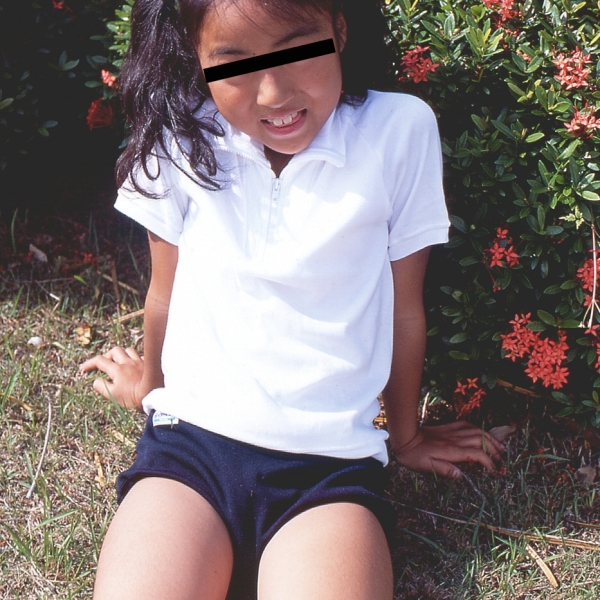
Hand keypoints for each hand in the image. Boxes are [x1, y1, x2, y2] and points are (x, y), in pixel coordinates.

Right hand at [79, 347, 145, 411]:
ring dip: (121, 354)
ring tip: (119, 362)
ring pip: (128, 350)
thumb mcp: (113, 395)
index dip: (89, 363)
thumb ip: (102, 386)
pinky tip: (135, 365)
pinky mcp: (149, 364)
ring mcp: (139, 362)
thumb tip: (95, 380)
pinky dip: (135, 358)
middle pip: (114, 351)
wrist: (154, 395)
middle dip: (107, 356)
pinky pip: (140, 356)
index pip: (100, 360)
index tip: (83, 369)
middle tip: (104, 364)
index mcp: (117, 369)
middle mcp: (128, 362)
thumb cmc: (133, 397)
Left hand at [392, 421, 506, 477]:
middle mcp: (455, 439)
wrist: (405, 437)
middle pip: (481, 440)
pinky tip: (481, 433)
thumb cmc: (414, 455)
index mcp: (452, 451)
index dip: (488, 462)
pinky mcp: (448, 427)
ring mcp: (452, 432)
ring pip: (477, 431)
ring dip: (490, 438)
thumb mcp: (426, 467)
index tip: (494, 471)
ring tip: (499, 446)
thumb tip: (462, 475)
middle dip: (494, 449)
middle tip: (501, 458)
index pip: (477, 455)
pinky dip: (478, 429)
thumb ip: (445, 470)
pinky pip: (467, 425)